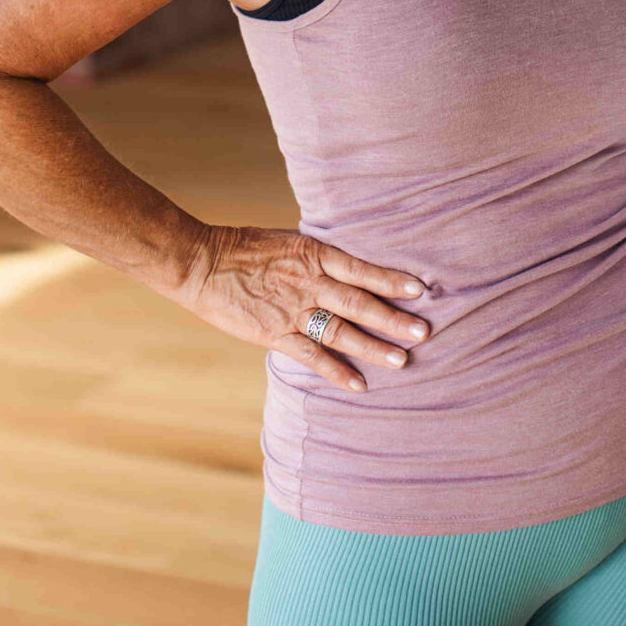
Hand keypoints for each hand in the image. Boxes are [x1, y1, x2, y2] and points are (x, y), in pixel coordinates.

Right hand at [175, 222, 428, 391]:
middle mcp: (309, 282)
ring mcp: (293, 310)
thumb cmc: (243, 249)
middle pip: (360, 302)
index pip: (362, 268)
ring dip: (374, 347)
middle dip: (394, 318)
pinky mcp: (275, 333)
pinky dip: (336, 371)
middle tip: (424, 331)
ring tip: (401, 361)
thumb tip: (345, 269)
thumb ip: (317, 259)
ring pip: (342, 332)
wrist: (200, 263)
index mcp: (314, 254)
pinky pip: (312, 356)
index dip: (392, 280)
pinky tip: (358, 384)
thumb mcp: (287, 242)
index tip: (421, 289)